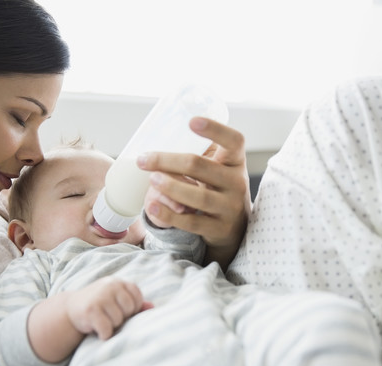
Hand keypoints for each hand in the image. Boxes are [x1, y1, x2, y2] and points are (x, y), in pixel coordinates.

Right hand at [65, 277, 151, 339]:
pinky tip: (97, 329)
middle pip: (129, 309)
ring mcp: (100, 297)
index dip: (132, 309)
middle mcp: (110, 286)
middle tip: (109, 317)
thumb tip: (152, 307)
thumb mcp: (116, 300)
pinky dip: (104, 334)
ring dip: (111, 326)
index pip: (137, 297)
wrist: (70, 309)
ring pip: (118, 320)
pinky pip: (106, 329)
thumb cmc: (99, 305)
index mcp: (118, 282)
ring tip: (102, 321)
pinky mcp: (91, 310)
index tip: (121, 311)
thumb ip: (135, 303)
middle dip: (122, 318)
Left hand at [138, 117, 250, 269]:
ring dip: (171, 187)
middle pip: (202, 166)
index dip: (215, 129)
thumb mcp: (218, 168)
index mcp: (235, 161)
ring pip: (199, 196)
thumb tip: (159, 134)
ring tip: (152, 179)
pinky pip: (192, 222)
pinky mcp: (219, 228)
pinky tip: (153, 206)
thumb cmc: (218, 188)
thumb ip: (200, 153)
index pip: (234, 141)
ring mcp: (230, 207)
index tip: (191, 121)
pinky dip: (169, 215)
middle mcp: (237, 182)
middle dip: (169, 161)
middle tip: (144, 160)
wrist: (235, 227)